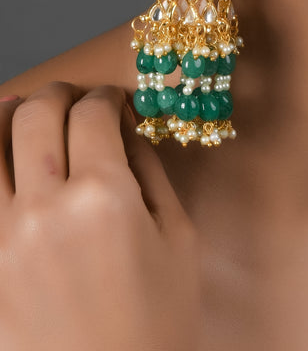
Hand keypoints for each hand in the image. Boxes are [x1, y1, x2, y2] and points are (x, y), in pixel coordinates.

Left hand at [0, 83, 200, 350]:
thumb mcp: (177, 241)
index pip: (92, 113)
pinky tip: (0, 162)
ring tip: (18, 113)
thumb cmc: (157, 326)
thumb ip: (150, 173)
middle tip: (71, 100)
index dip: (105, 96)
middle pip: (34, 116)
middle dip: (57, 95)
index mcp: (104, 197)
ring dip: (6, 119)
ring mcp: (1, 241)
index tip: (113, 102)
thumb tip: (125, 129)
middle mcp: (44, 209)